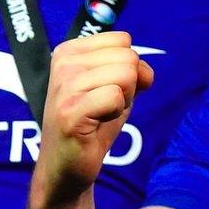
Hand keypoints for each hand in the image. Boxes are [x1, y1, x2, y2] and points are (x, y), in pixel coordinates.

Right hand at [32, 32, 151, 208]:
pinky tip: (95, 126)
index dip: (127, 70)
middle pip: (127, 57)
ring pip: (125, 75)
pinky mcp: (69, 111)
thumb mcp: (116, 90)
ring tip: (99, 117)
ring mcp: (64, 87)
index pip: (123, 41)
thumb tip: (145, 72)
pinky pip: (115, 97)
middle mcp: (63, 64)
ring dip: (122, 102)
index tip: (105, 92)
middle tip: (103, 109)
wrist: (66, 167)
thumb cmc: (91, 127)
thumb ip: (132, 70)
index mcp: (69, 52)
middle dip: (127, 87)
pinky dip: (115, 114)